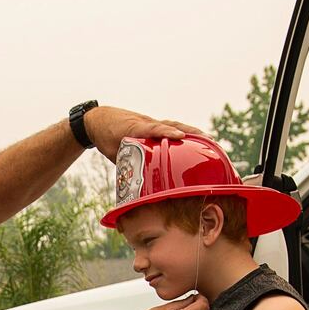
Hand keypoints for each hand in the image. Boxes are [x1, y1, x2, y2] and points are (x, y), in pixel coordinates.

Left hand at [86, 106, 204, 158]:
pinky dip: (183, 136)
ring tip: (209, 141)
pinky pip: (169, 132)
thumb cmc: (106, 133)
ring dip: (191, 132)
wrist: (99, 122)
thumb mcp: (111, 147)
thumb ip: (124, 162)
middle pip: (172, 125)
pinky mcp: (152, 130)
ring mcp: (152, 126)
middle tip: (208, 139)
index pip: (154, 127)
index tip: (180, 136)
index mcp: (138, 127)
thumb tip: (133, 187)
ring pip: (174, 127)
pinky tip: (194, 144)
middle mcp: (149, 125)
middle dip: (191, 131)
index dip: (167, 132)